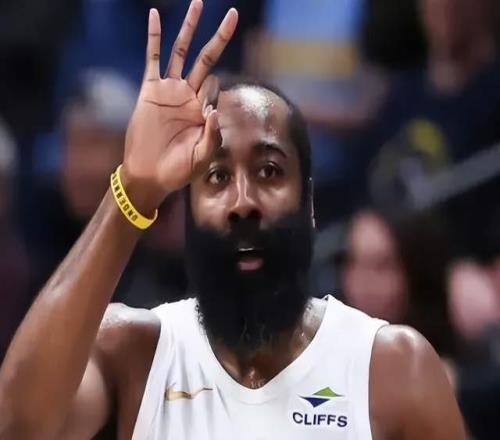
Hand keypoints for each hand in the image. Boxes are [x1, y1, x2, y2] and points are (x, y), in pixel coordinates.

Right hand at [122, 2, 237, 212]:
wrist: (149, 175)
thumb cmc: (178, 170)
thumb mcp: (202, 157)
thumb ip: (212, 136)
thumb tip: (214, 109)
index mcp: (203, 109)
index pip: (216, 87)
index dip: (212, 95)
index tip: (202, 117)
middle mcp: (188, 95)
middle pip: (206, 58)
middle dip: (219, 37)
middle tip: (232, 14)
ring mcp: (169, 90)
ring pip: (181, 52)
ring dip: (189, 28)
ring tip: (198, 4)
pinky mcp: (150, 90)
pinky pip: (152, 58)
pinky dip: (154, 38)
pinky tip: (155, 16)